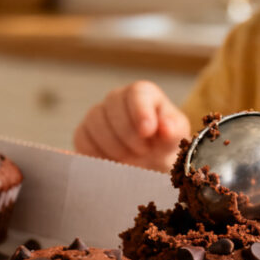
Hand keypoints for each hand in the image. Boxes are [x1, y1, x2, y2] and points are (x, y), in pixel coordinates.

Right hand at [74, 81, 189, 171]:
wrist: (149, 166)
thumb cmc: (164, 146)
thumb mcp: (177, 138)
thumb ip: (174, 130)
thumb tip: (166, 127)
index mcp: (143, 94)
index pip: (137, 93)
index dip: (141, 111)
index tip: (147, 131)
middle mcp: (117, 99)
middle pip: (113, 106)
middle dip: (129, 134)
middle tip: (144, 152)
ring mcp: (97, 115)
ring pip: (95, 123)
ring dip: (114, 147)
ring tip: (132, 160)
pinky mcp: (83, 133)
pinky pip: (83, 140)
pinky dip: (98, 155)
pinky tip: (114, 163)